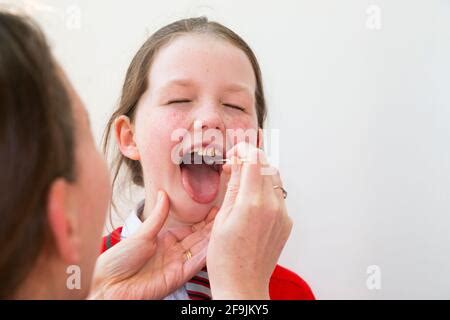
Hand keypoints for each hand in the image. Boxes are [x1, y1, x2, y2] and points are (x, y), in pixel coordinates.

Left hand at [89, 191, 216, 298]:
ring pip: (200, 249)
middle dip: (212, 227)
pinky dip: (207, 254)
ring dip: (213, 238)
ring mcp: (177, 265)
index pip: (190, 229)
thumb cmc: (118, 261)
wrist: (109, 285)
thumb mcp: (141, 233)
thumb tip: (163, 194)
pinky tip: (217, 243)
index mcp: (164, 241)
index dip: (203, 220)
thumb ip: (158, 217)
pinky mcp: (178, 277)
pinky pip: (196, 264)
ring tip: (227, 224)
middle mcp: (173, 253)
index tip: (215, 208)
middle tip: (227, 213)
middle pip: (198, 238)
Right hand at [207, 143, 292, 299]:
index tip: (234, 153)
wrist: (243, 285)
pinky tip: (251, 201)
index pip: (254, 159)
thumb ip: (233, 186)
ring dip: (260, 173)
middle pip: (267, 165)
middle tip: (234, 166)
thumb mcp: (221, 218)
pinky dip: (265, 190)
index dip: (243, 150)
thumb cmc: (226, 259)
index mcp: (252, 203)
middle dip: (251, 159)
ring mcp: (283, 215)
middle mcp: (273, 206)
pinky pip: (278, 196)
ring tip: (241, 182)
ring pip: (275, 179)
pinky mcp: (287, 223)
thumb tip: (237, 163)